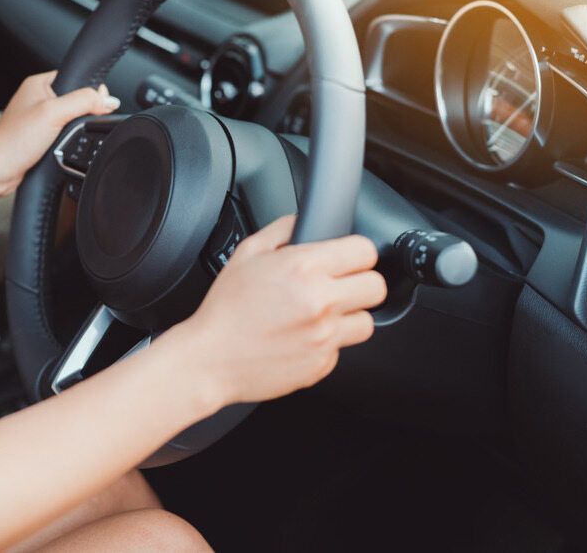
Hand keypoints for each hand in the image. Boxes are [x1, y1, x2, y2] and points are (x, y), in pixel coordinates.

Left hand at [0, 72, 119, 191]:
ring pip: (71, 119)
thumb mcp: (54, 113)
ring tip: (60, 138)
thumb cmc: (13, 140)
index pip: (76, 78)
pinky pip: (63, 135)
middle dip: (81, 114)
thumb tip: (110, 100)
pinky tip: (58, 147)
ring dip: (72, 131)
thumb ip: (84, 102)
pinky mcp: (40, 136)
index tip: (94, 105)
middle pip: (77, 100)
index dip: (90, 91)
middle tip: (70, 126)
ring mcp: (38, 118)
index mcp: (39, 83)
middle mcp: (37, 98)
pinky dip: (65, 142)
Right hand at [162, 215, 386, 408]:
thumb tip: (305, 220)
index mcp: (304, 268)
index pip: (365, 251)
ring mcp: (324, 337)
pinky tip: (301, 337)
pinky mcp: (322, 365)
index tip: (348, 259)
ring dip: (349, 316)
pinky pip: (342, 349)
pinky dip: (326, 343)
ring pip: (367, 322)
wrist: (209, 360)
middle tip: (338, 286)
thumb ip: (283, 229)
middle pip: (377, 287)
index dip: (357, 253)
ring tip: (320, 315)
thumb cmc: (225, 309)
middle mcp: (320, 302)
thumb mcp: (247, 253)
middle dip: (360, 283)